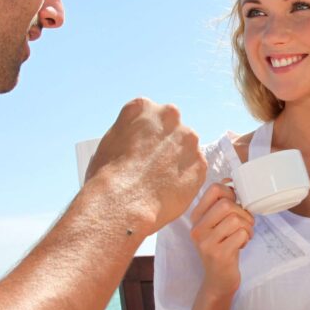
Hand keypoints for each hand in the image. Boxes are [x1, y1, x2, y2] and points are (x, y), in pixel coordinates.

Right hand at [84, 98, 206, 231]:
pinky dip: (185, 179)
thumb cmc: (108, 175)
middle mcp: (169, 116)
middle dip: (165, 144)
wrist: (122, 202)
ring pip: (186, 148)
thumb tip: (135, 140)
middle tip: (152, 165)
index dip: (145, 135)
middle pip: (171, 127)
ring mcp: (188, 139)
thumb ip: (129, 132)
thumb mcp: (109, 141)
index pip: (149, 114)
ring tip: (160, 181)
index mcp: (143, 107)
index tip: (140, 149)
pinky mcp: (200, 163)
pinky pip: (195, 169)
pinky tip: (169, 191)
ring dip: (178, 160)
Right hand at [190, 181, 253, 296]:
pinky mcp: (218, 254)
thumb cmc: (221, 247)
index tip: (236, 203)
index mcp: (196, 217)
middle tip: (245, 223)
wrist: (218, 280)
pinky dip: (247, 238)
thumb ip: (221, 204)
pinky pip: (241, 234)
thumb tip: (231, 181)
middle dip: (243, 213)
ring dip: (248, 227)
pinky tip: (241, 245)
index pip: (214, 189)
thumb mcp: (216, 225)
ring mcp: (206, 242)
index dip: (231, 192)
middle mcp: (197, 228)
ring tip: (244, 235)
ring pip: (236, 219)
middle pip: (226, 205)